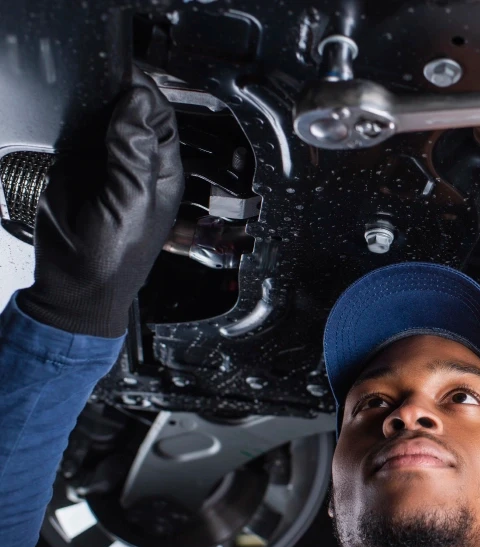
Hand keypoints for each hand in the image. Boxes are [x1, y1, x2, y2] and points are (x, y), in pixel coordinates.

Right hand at [17, 69, 183, 337]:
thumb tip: (138, 102)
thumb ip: (135, 151)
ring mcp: (104, 163)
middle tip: (98, 83)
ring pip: (102, 117)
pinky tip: (65, 117)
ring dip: (92, 104)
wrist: (74, 284)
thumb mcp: (131, 201)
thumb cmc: (114, 258)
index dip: (143, 92)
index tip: (122, 77)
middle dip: (118, 92)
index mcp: (162, 170)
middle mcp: (136, 163)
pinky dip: (68, 119)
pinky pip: (73, 131)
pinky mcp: (73, 166)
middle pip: (132, 110)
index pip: (159, 115)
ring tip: (81, 100)